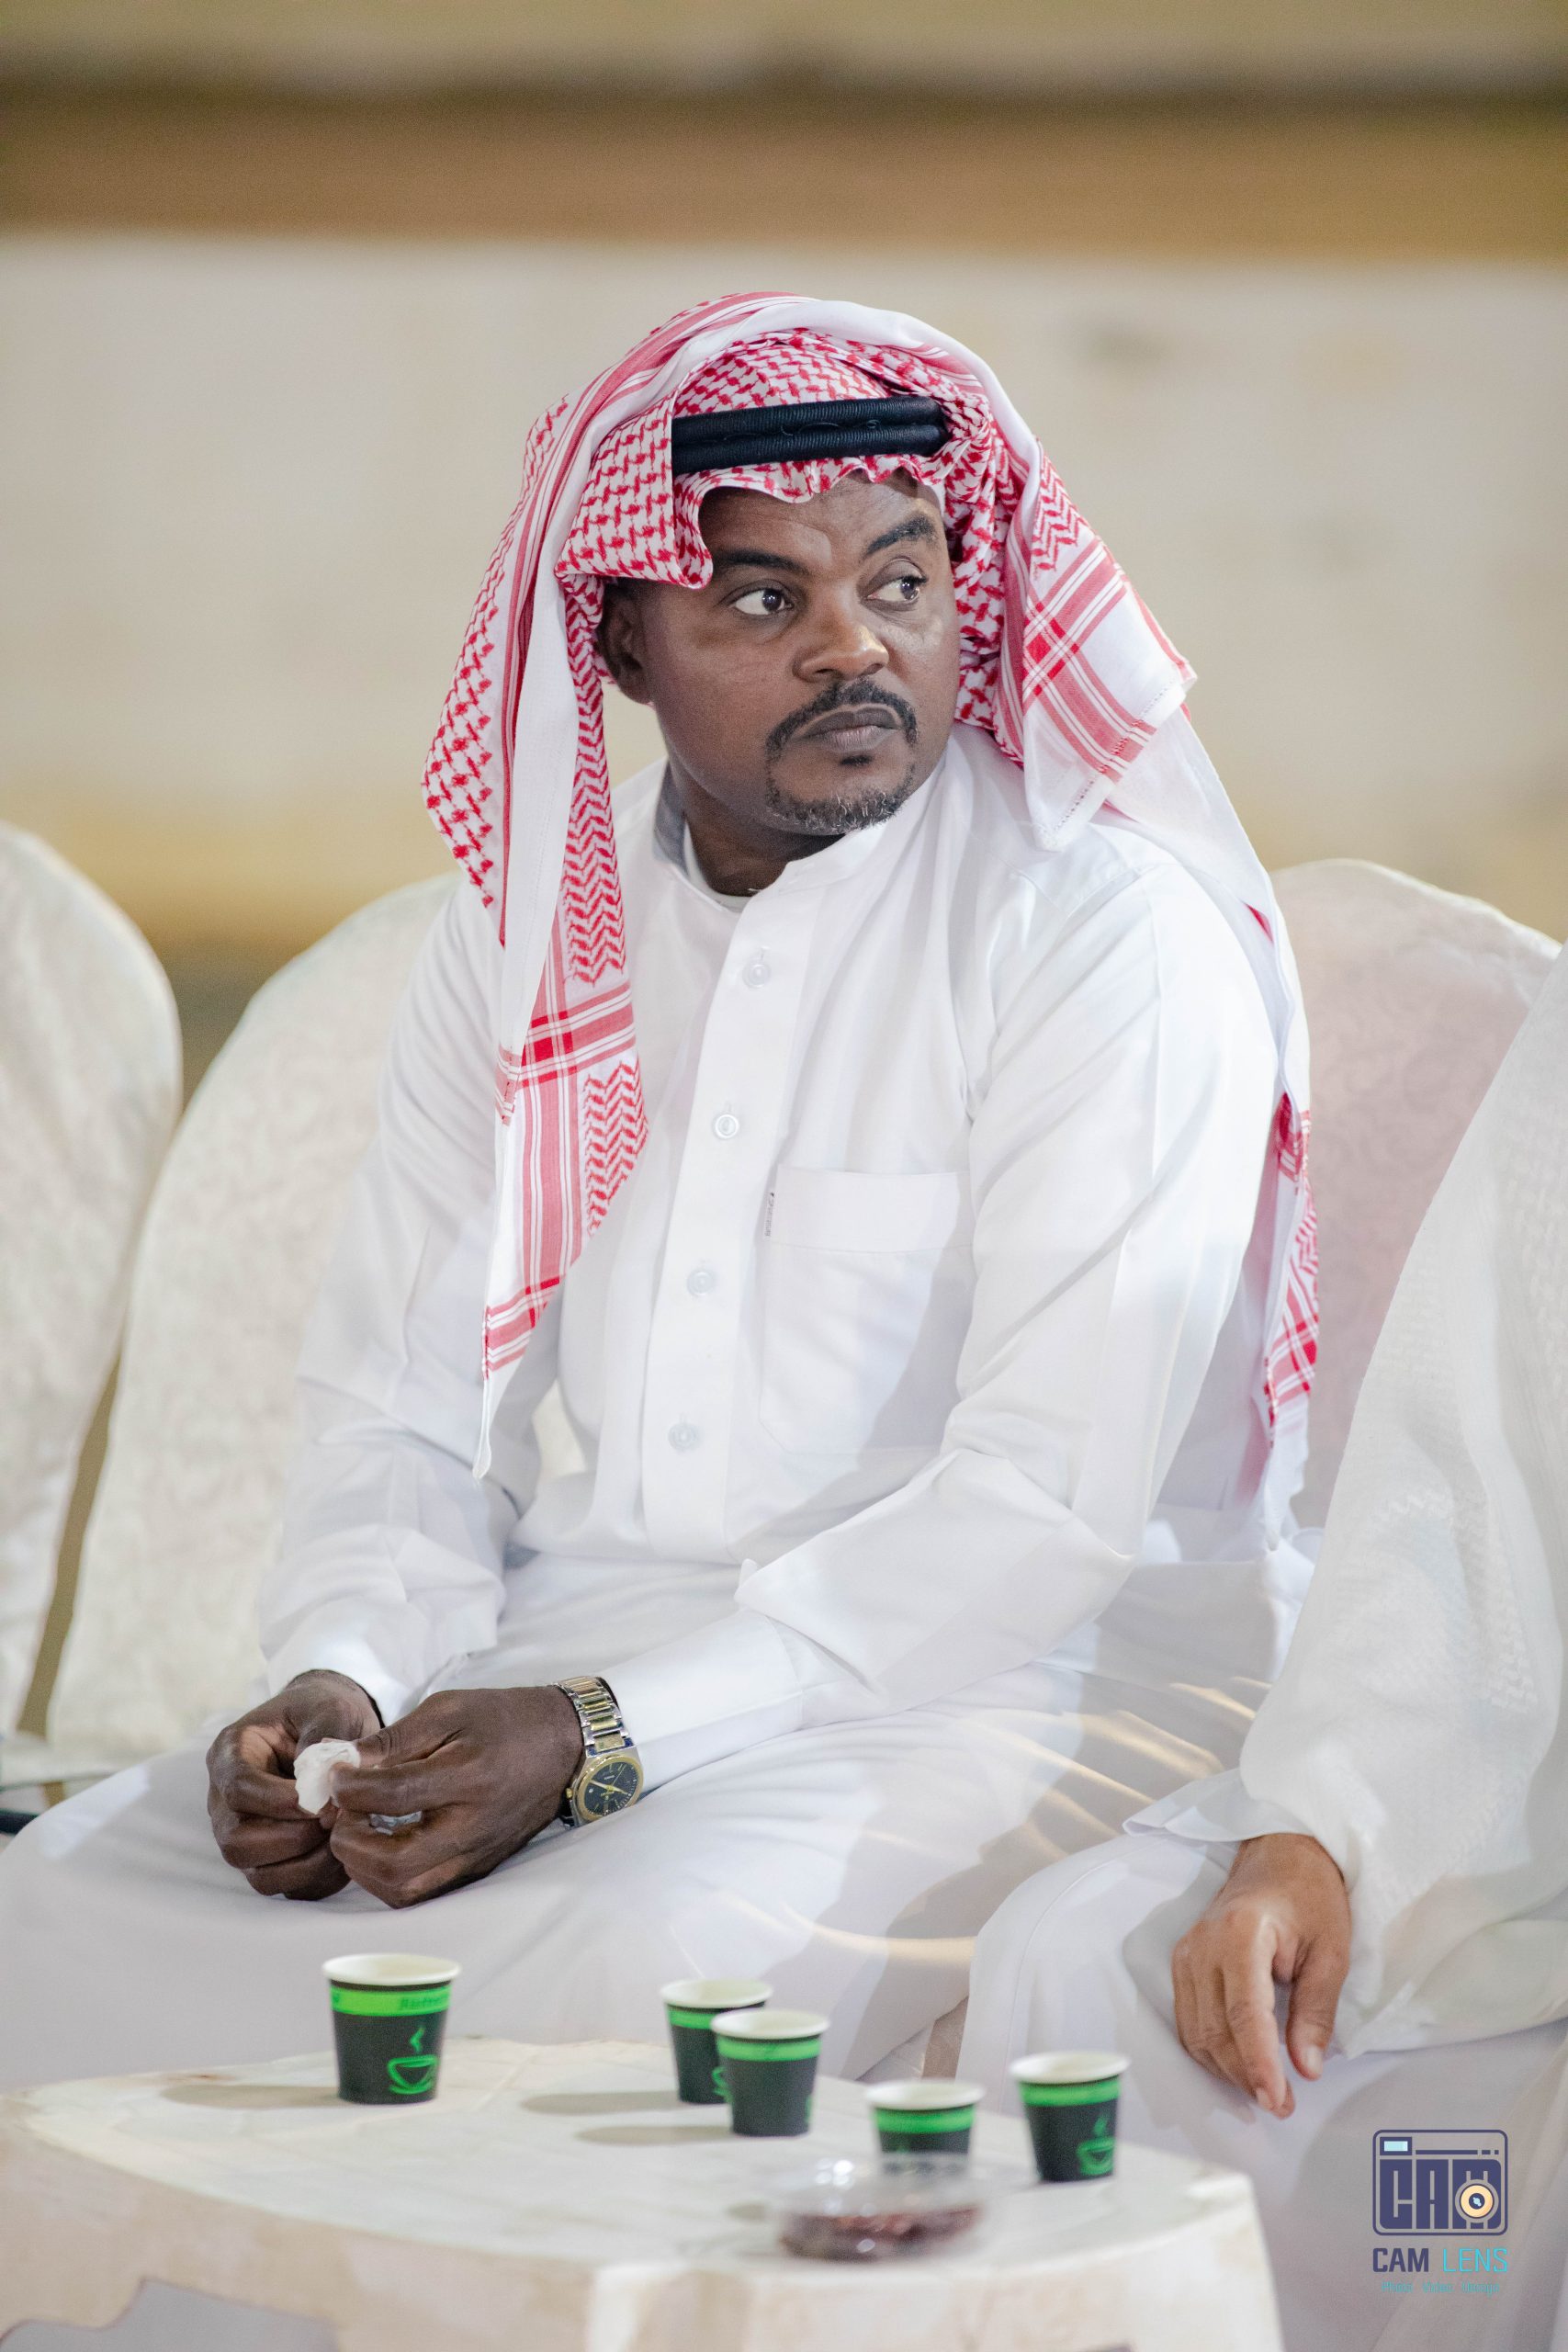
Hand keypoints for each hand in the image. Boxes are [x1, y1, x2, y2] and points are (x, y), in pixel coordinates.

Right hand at [206, 1669, 381, 1899]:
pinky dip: (316, 1879)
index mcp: (231, 1753)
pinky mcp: (268, 1859)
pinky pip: (284, 1887)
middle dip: (291, 1838)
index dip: (280, 1801)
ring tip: (342, 1836)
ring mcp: (244, 1833)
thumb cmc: (324, 1712)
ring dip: (306, 1863)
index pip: (238, 1789)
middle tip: (334, 1820)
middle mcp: (226, 1800)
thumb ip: (324, 1741)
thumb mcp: (329, 1710)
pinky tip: (344, 1854)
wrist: (329, 1723)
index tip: (322, 1800)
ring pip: (257, 1874)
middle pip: (237, 1841)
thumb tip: (324, 1785)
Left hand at [327, 1687, 584, 1908]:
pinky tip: (380, 1845)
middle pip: (394, 1862)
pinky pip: (421, 1891)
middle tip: (341, 1814)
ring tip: (357, 1831)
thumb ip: (394, 1739)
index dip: (349, 1788)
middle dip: (350, 1842)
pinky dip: (387, 1877)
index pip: (393, 1796)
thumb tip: (342, 1762)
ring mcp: (475, 1855)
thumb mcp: (448, 1709)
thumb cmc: (502, 1720)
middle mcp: (472, 1826)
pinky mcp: (475, 1869)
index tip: (333, 1775)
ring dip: (364, 1868)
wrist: (562, 1747)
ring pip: (404, 1890)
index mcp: (467, 1776)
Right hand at [1171, 1833, 1350, 2117]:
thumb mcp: (1331, 1951)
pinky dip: (1210, 2050)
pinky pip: (1188, 2020)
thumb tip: (1306, 2068)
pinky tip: (1238, 2064)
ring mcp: (1187, 1952)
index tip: (1276, 2100)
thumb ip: (1316, 2011)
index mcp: (1243, 1934)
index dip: (1259, 2063)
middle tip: (1282, 2104)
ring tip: (1265, 2089)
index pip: (1245, 2014)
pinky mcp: (1182, 1961)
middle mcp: (1204, 1944)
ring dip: (1227, 2069)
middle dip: (1246, 2075)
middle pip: (1216, 2029)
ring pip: (1196, 2031)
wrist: (1279, 1856)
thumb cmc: (1310, 1898)